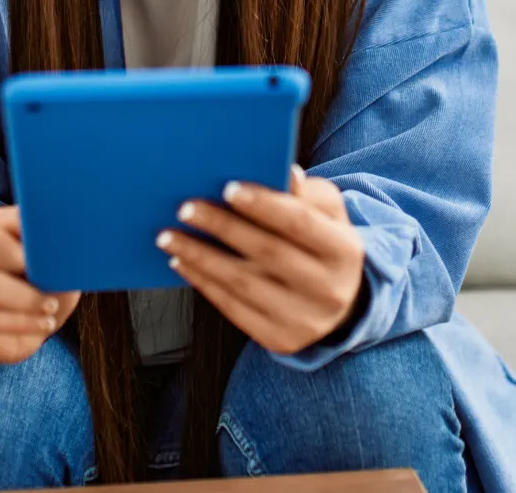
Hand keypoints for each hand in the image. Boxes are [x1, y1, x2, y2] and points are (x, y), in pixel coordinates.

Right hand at [0, 206, 80, 364]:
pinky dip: (19, 322)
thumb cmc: (43, 284)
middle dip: (13, 255)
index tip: (53, 236)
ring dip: (21, 296)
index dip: (26, 225)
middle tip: (45, 270)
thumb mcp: (56, 266)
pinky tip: (45, 324)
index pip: (2, 217)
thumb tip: (73, 248)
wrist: (28, 326)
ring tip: (50, 306)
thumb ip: (58, 252)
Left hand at [160, 166, 365, 355]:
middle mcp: (329, 289)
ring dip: (200, 257)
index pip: (300, 223)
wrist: (341, 304)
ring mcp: (304, 320)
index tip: (227, 187)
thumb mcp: (329, 214)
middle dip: (222, 227)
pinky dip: (204, 283)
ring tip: (169, 236)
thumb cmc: (324, 244)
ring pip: (243, 284)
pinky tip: (183, 262)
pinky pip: (233, 309)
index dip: (263, 205)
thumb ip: (306, 195)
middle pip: (267, 252)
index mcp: (345, 251)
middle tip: (185, 208)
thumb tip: (286, 174)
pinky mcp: (280, 340)